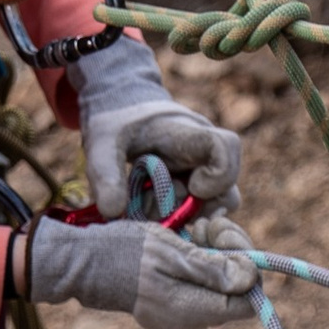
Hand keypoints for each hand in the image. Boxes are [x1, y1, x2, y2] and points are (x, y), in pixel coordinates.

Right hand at [23, 213, 256, 328]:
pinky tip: (180, 243)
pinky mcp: (167, 305)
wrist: (81, 262)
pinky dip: (196, 261)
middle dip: (229, 255)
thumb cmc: (124, 253)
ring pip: (216, 285)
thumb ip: (213, 269)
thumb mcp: (172, 253)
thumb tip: (251, 279)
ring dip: (212, 254)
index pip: (248, 301)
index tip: (226, 237)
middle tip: (206, 225)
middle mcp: (189, 320)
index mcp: (192, 310)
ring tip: (190, 231)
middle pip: (234, 291)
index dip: (248, 267)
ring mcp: (177, 315)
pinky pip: (196, 285)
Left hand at [76, 35, 245, 220]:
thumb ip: (105, 173)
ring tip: (149, 207)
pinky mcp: (194, 188)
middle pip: (226, 191)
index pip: (226, 147)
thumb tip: (113, 211)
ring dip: (182, 216)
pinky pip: (199, 211)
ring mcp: (202, 173)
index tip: (190, 187)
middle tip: (157, 205)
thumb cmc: (116, 123)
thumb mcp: (101, 144)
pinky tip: (151, 210)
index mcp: (188, 134)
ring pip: (215, 206)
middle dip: (191, 209)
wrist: (124, 111)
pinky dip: (177, 217)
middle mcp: (204, 155)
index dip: (218, 175)